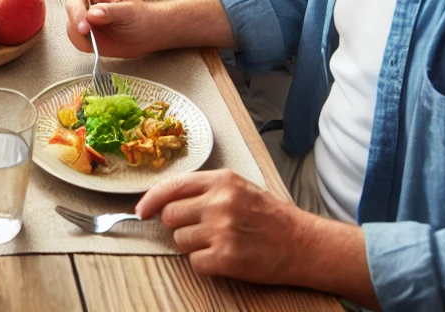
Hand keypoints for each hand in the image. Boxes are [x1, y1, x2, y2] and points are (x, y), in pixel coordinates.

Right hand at [64, 0, 156, 57]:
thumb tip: (91, 14)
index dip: (76, 10)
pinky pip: (78, 42)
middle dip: (76, 24)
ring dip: (78, 37)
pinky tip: (96, 47)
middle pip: (70, 13)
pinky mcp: (89, 38)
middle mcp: (87, 7)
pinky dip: (83, 45)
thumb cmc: (141, 16)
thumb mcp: (129, 11)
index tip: (85, 25)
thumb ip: (110, 11)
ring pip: (71, 29)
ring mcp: (87, 23)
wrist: (149, 33)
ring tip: (95, 42)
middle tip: (87, 34)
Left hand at [135, 170, 304, 283]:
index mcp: (220, 180)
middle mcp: (219, 202)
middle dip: (177, 225)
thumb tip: (166, 200)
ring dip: (192, 245)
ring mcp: (222, 230)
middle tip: (197, 229)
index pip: (171, 187)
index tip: (141, 211)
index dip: (150, 200)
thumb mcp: (238, 187)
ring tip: (216, 242)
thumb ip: (204, 190)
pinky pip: (195, 262)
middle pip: (170, 215)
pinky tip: (222, 257)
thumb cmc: (270, 216)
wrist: (304, 243)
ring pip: (179, 240)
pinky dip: (204, 263)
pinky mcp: (227, 258)